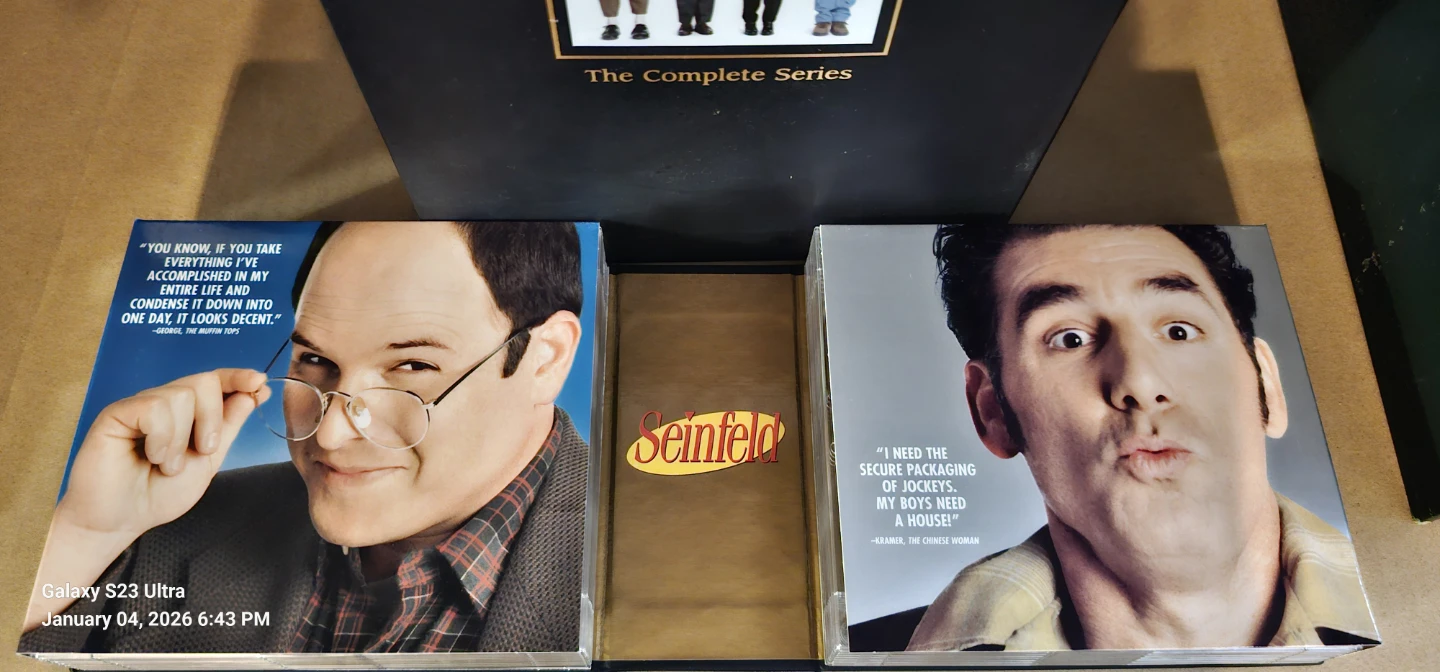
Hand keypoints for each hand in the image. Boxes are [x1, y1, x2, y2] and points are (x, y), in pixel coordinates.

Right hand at [54, 369, 271, 542]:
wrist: (121, 521)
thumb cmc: (159, 494)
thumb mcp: (208, 460)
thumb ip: (229, 426)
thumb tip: (254, 391)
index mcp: (188, 413)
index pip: (215, 381)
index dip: (237, 378)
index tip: (258, 382)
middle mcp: (164, 403)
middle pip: (204, 381)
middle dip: (213, 419)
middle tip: (203, 450)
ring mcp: (140, 406)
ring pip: (181, 394)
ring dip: (182, 439)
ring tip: (166, 465)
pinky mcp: (117, 413)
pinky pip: (154, 407)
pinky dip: (162, 438)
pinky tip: (151, 457)